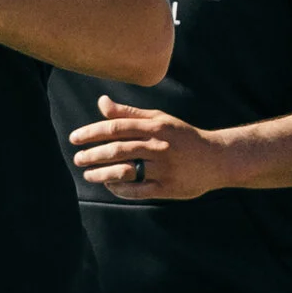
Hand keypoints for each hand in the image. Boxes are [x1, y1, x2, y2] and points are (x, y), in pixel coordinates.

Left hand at [69, 95, 234, 199]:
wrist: (217, 159)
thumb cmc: (182, 137)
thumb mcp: (159, 119)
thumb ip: (129, 113)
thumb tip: (101, 102)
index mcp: (155, 126)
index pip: (117, 128)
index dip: (92, 132)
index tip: (74, 138)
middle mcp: (159, 146)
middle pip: (118, 150)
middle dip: (93, 155)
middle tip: (78, 159)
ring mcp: (164, 168)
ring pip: (126, 171)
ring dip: (102, 174)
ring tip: (88, 175)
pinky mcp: (167, 188)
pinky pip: (138, 190)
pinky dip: (119, 189)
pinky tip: (109, 185)